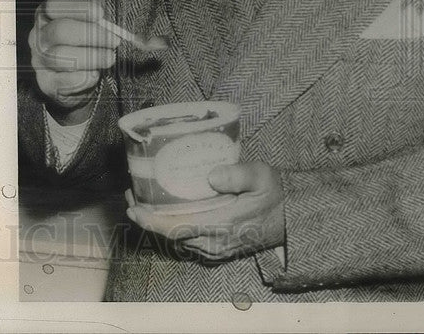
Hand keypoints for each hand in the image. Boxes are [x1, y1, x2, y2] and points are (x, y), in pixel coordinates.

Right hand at [28, 0, 118, 123]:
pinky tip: (94, 75)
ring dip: (90, 57)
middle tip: (114, 41)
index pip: (55, 5)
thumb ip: (96, 19)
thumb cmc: (86, 45)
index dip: (78, 8)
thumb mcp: (91, 26)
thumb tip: (104, 19)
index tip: (100, 14)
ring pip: (59, 57)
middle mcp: (38, 35)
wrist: (81, 78)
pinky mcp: (46, 83)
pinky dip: (81, 78)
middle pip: (59, 31)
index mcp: (46, 15)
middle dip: (90, 35)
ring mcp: (39, 60)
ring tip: (110, 58)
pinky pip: (61, 81)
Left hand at [126, 162, 285, 261]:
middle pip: (170, 235)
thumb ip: (238, 174)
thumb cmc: (275, 194)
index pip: (177, 228)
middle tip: (131, 196)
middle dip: (146, 218)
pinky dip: (171, 229)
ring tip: (142, 202)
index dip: (150, 221)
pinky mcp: (217, 250)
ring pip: (177, 240)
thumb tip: (212, 176)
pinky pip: (187, 242)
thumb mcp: (262, 176)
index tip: (133, 208)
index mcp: (222, 224)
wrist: (292, 219)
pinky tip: (164, 213)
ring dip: (157, 224)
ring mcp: (215, 249)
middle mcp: (215, 242)